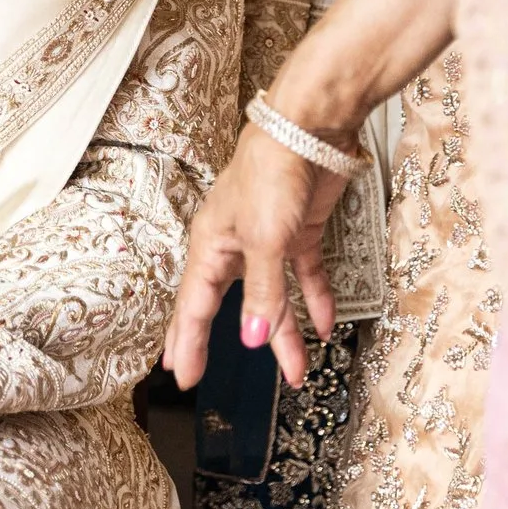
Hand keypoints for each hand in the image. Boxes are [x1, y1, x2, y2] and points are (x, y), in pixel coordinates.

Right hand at [162, 122, 347, 391]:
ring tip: (296, 371)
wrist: (309, 131)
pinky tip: (324, 324)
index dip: (187, 342)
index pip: (194, 304)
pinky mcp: (298, 232)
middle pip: (225, 305)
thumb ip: (263, 294)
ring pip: (272, 298)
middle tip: (203, 377)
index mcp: (211, 245)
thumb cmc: (271, 175)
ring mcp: (267, 240)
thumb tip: (254, 341)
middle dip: (219, 343)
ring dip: (285, 333)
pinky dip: (314, 299)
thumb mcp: (265, 240)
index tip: (182, 376)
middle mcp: (234, 245)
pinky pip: (303, 276)